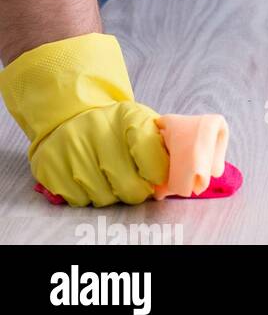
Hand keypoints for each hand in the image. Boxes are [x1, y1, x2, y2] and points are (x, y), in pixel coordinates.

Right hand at [1, 32, 168, 206]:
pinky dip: (87, 195)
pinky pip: (79, 200)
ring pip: (103, 197)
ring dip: (111, 194)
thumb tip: (169, 182)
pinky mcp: (52, 166)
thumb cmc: (115, 125)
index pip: (150, 155)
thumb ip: (159, 146)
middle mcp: (97, 130)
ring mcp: (72, 149)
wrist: (73, 115)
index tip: (157, 178)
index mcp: (127, 115)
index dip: (157, 173)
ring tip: (109, 176)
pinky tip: (89, 177)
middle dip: (137, 191)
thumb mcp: (141, 122)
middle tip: (136, 184)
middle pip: (128, 185)